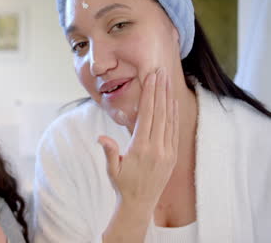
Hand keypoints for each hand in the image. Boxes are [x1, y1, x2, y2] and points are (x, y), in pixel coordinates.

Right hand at [98, 70, 178, 210]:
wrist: (140, 204)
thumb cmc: (122, 185)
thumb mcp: (112, 170)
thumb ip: (109, 152)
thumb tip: (101, 138)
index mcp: (141, 149)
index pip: (147, 115)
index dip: (150, 94)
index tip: (151, 78)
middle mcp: (158, 148)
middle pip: (160, 113)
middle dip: (160, 90)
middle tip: (160, 71)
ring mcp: (168, 152)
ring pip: (170, 119)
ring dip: (168, 98)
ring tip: (167, 81)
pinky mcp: (173, 155)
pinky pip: (174, 130)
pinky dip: (174, 113)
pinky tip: (172, 102)